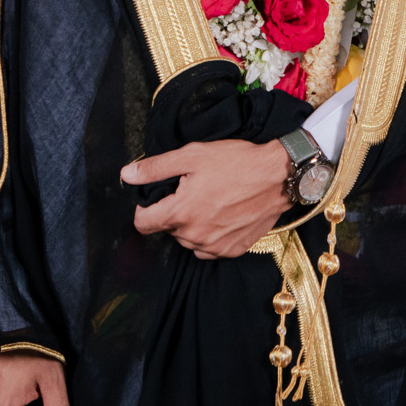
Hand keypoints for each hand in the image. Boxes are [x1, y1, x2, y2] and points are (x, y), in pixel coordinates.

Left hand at [121, 139, 289, 257]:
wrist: (278, 176)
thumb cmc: (237, 162)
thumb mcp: (192, 155)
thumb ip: (156, 168)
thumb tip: (126, 175)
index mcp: (180, 212)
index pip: (143, 224)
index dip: (146, 209)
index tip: (158, 197)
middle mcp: (194, 235)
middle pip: (168, 230)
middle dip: (174, 212)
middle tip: (193, 191)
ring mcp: (214, 246)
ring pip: (188, 240)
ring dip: (192, 225)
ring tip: (211, 202)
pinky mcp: (232, 250)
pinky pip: (209, 248)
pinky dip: (211, 235)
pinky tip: (223, 215)